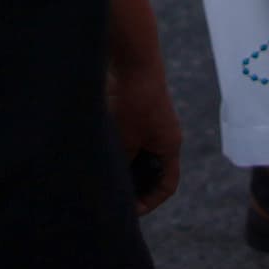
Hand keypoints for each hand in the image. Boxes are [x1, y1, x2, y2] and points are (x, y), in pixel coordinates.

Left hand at [107, 56, 183, 215]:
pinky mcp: (136, 110)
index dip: (151, 201)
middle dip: (134, 185)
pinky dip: (118, 149)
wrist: (132, 58)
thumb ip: (121, 161)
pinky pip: (129, 138)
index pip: (167, 185)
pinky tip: (98, 152)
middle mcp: (163, 135)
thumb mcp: (124, 138)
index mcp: (169, 146)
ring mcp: (150, 122)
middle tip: (113, 196)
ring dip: (124, 165)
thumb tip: (111, 181)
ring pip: (138, 154)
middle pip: (152, 171)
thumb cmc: (132, 100)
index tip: (130, 210)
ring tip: (103, 175)